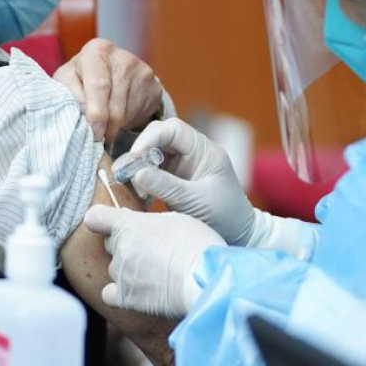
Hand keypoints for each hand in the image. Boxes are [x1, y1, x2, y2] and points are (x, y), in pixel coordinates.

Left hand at [53, 38, 162, 142]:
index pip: (99, 86)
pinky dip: (129, 123)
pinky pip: (142, 115)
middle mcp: (124, 58)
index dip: (96, 113)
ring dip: (116, 126)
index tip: (95, 133)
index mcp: (98, 50)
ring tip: (106, 123)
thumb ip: (69, 91)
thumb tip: (84, 110)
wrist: (110, 71)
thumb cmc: (82, 76)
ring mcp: (143, 72)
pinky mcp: (155, 87)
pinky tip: (120, 116)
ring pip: (129, 114)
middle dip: (106, 128)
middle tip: (98, 138)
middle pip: (116, 105)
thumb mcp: (67, 79)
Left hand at [83, 205, 223, 318]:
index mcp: (129, 224)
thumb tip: (134, 220)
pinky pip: (110, 294)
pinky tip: (138, 292)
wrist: (205, 277)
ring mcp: (121, 273)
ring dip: (128, 270)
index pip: (95, 217)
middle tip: (151, 251)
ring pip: (115, 269)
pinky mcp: (126, 297)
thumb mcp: (175, 219)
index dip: (101, 221)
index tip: (108, 224)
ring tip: (155, 274)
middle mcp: (120, 248)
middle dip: (125, 246)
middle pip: (111, 245)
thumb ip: (149, 221)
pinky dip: (120, 294)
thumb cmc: (198, 245)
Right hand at [130, 119, 319, 258]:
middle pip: (158, 138)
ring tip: (128, 185)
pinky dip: (141, 179)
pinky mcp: (174, 178)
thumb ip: (165, 186)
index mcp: (204, 150)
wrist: (238, 235)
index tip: (135, 156)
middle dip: (140, 152)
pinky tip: (138, 194)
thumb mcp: (194, 201)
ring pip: (151, 154)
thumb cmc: (224, 216)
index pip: (173, 129)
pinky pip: (151, 170)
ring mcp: (182, 165)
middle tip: (126, 172)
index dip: (150, 137)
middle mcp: (192, 152)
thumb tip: (136, 173)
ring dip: (138, 167)